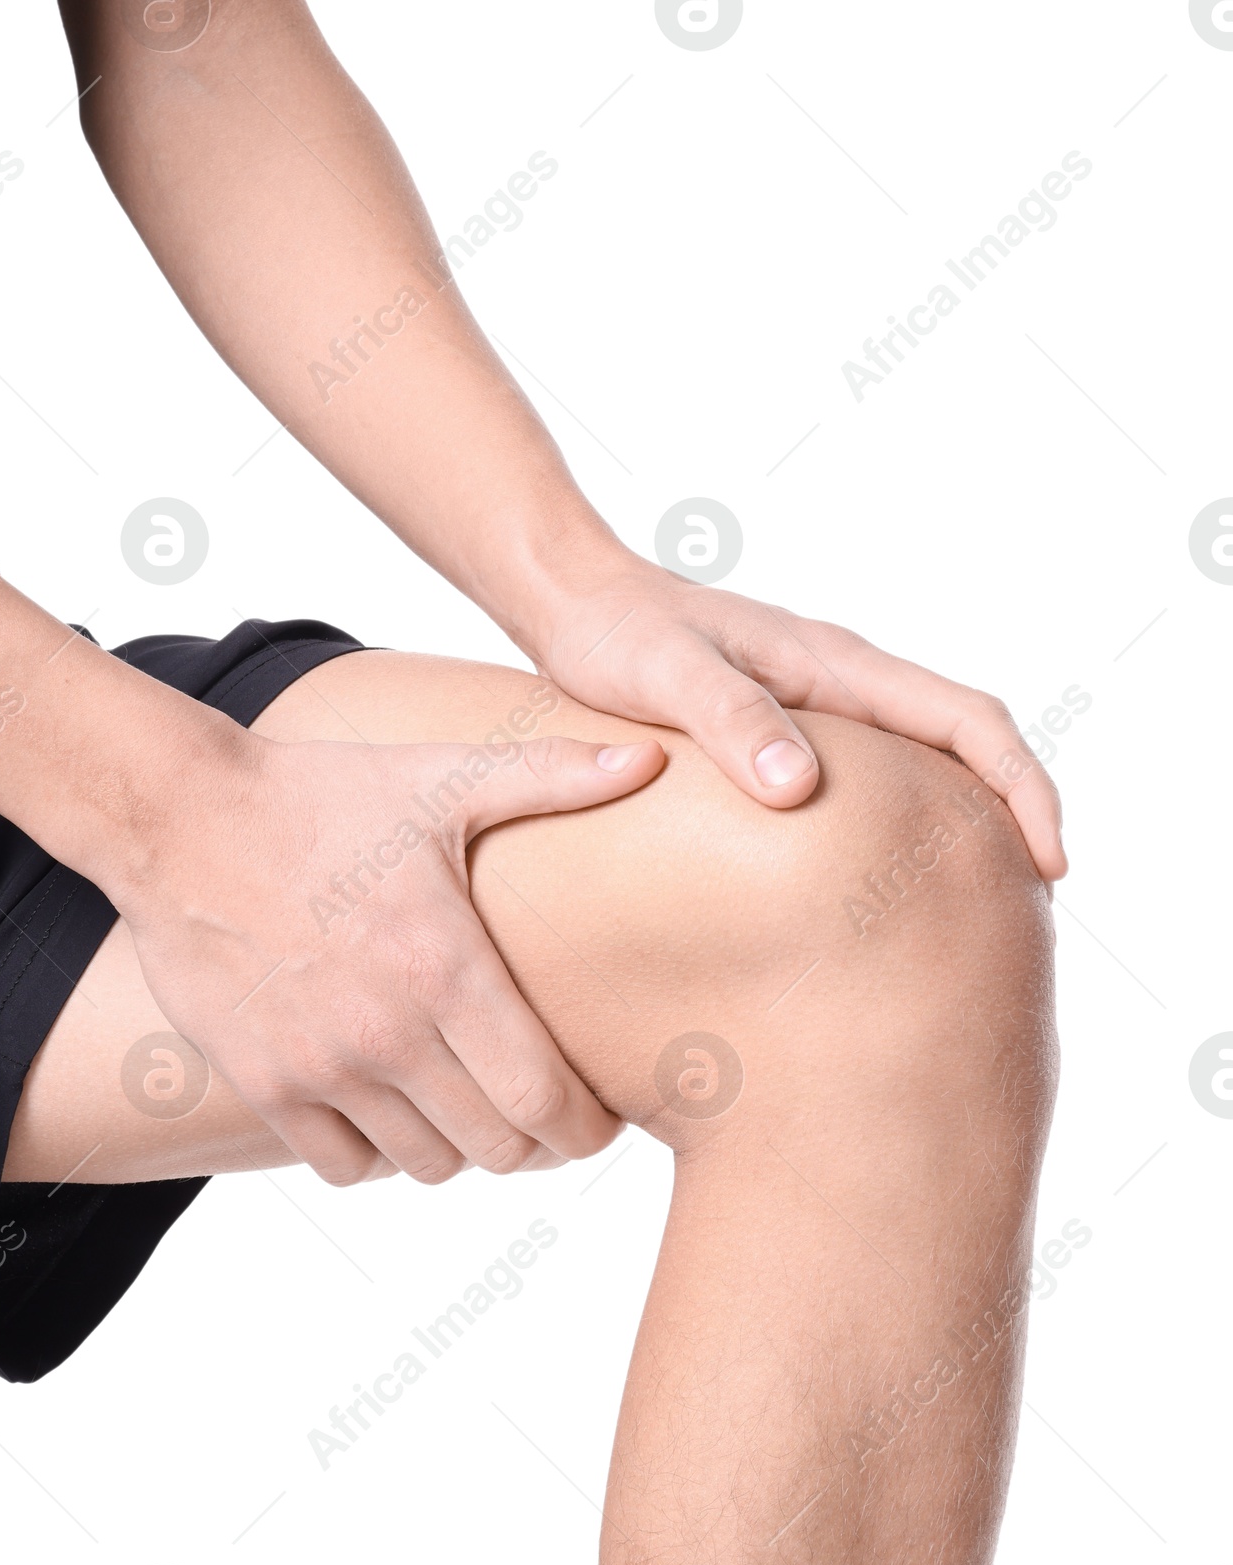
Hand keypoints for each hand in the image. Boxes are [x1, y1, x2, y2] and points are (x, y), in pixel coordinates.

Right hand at [113, 727, 665, 1184]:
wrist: (183, 817)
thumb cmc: (321, 796)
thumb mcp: (440, 780)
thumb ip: (553, 776)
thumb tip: (651, 759)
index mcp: (445, 966)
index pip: (544, 1101)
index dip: (587, 1128)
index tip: (599, 1119)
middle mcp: (387, 1032)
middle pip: (496, 1147)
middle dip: (536, 1142)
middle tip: (543, 1115)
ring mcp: (320, 1067)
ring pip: (426, 1164)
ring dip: (461, 1147)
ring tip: (469, 1108)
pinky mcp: (263, 1083)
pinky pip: (344, 1166)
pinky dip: (380, 1154)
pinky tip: (393, 1111)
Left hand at [522, 546, 1065, 880]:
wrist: (575, 603)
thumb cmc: (619, 637)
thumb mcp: (670, 675)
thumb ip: (732, 721)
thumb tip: (800, 789)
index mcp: (836, 664)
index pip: (967, 719)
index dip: (1022, 787)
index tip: (1049, 860)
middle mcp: (840, 679)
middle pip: (962, 744)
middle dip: (1011, 812)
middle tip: (1029, 899)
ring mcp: (815, 701)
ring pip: (920, 759)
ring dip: (961, 818)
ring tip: (974, 898)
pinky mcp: (781, 723)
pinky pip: (870, 770)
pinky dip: (901, 816)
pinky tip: (878, 869)